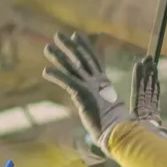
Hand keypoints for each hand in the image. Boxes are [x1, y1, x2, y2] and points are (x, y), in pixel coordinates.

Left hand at [41, 32, 132, 154]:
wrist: (120, 132)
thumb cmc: (116, 128)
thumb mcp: (109, 114)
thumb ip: (104, 108)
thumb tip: (105, 112)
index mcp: (105, 84)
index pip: (93, 60)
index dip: (84, 47)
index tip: (76, 35)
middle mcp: (97, 82)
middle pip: (81, 59)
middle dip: (69, 46)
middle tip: (58, 34)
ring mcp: (90, 87)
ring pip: (73, 67)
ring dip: (59, 57)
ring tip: (47, 47)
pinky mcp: (84, 95)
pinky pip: (68, 82)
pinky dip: (57, 76)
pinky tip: (45, 71)